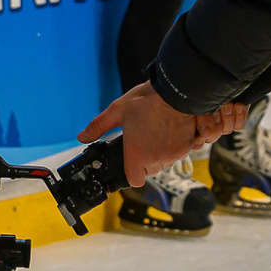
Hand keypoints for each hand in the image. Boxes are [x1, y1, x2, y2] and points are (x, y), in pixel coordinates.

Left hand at [77, 82, 246, 186]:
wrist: (178, 90)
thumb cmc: (148, 100)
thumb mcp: (117, 110)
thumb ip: (98, 126)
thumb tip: (82, 137)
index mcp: (137, 154)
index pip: (135, 180)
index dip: (132, 172)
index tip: (132, 161)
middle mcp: (156, 158)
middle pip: (151, 171)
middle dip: (147, 160)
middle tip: (144, 140)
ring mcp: (174, 153)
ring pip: (166, 162)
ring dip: (162, 153)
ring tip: (158, 132)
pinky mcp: (188, 146)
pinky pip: (180, 153)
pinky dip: (175, 146)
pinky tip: (171, 130)